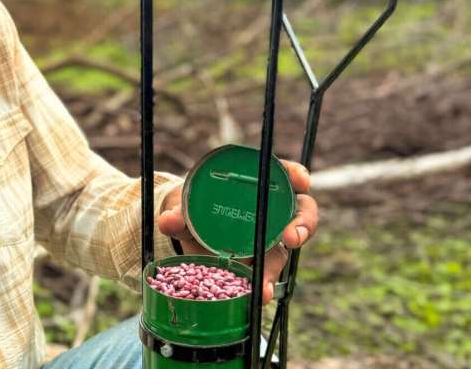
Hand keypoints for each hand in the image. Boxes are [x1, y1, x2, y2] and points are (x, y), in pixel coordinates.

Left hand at [156, 160, 317, 303]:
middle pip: (301, 213)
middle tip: (292, 237)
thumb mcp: (184, 206)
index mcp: (257, 185)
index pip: (285, 174)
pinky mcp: (258, 265)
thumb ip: (177, 213)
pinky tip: (258, 296)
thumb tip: (168, 220)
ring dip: (276, 268)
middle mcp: (270, 212)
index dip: (296, 174)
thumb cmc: (192, 208)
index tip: (300, 180)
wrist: (185, 232)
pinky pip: (266, 275)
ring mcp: (267, 240)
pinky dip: (263, 286)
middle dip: (303, 224)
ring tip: (267, 285)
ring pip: (282, 252)